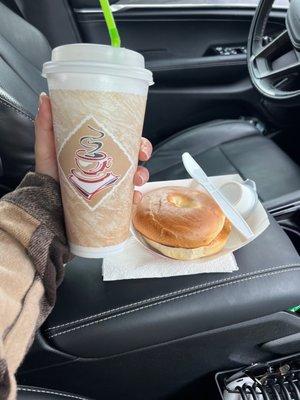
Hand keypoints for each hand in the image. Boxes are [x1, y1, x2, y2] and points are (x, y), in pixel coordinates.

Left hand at [35, 92, 151, 202]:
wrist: (46, 199)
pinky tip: (133, 198)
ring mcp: (111, 181)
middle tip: (142, 156)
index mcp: (99, 148)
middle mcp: (109, 163)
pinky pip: (129, 197)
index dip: (137, 138)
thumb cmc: (48, 172)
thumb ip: (46, 123)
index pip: (123, 138)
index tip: (139, 143)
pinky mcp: (110, 197)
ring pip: (136, 175)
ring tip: (136, 181)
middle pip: (135, 154)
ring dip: (142, 176)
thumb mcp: (47, 146)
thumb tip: (45, 98)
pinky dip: (135, 198)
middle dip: (144, 153)